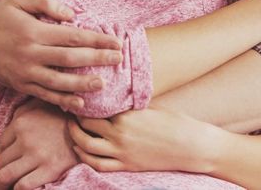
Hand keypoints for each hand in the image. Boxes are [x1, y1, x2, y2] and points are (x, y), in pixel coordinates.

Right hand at [0, 0, 122, 111]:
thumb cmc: (0, 16)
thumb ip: (45, 2)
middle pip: (70, 60)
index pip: (72, 37)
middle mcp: (30, 54)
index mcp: (33, 32)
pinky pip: (45, 95)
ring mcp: (25, 73)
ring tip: (104, 83)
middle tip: (118, 59)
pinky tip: (80, 103)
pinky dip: (63, 101)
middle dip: (97, 60)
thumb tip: (71, 14)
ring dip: (83, 84)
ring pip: (59, 82)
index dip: (96, 40)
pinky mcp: (20, 86)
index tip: (115, 41)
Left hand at [0, 99, 76, 189]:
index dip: (1, 157)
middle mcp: (26, 138)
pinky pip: (22, 186)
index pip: (0, 146)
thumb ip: (23, 111)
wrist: (88, 127)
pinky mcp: (49, 169)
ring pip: (5, 176)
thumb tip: (9, 123)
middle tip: (4, 177)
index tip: (7, 162)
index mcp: (22, 122)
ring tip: (6, 186)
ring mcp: (37, 155)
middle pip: (0, 162)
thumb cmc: (63, 116)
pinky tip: (20, 188)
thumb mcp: (41, 105)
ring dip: (2, 184)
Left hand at [68, 108, 221, 173]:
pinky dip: (85, 157)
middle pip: (87, 125)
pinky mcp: (126, 165)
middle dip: (76, 117)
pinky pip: (98, 165)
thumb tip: (115, 97)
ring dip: (75, 137)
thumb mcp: (149, 106)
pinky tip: (80, 150)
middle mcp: (120, 133)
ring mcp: (122, 152)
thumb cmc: (174, 121)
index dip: (85, 101)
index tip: (78, 94)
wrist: (189, 145)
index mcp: (126, 115)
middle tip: (71, 109)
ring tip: (71, 129)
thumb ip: (129, 105)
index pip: (96, 107)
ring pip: (87, 147)